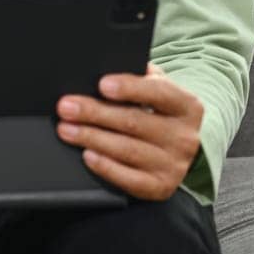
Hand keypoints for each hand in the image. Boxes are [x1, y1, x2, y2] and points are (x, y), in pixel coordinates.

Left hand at [55, 63, 203, 200]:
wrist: (172, 152)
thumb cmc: (156, 114)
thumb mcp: (156, 91)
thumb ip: (140, 78)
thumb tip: (104, 67)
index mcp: (187, 106)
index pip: (160, 92)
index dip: (130, 87)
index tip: (102, 84)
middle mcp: (185, 137)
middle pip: (134, 122)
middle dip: (95, 113)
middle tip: (66, 107)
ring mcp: (174, 165)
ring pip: (127, 149)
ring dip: (92, 138)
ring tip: (66, 129)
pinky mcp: (160, 187)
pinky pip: (129, 179)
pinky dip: (106, 167)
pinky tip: (88, 155)